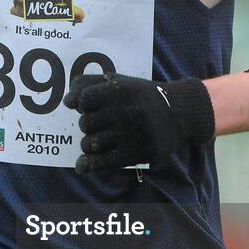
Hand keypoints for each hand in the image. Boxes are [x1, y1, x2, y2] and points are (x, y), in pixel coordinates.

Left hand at [63, 73, 214, 174]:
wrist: (180, 114)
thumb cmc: (143, 97)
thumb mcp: (121, 82)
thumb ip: (91, 84)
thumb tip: (67, 102)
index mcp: (122, 90)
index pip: (84, 99)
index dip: (83, 103)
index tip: (90, 106)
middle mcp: (127, 111)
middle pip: (85, 122)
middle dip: (88, 124)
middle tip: (102, 123)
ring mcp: (131, 134)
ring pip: (90, 143)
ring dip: (90, 143)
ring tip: (102, 139)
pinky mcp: (136, 154)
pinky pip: (101, 162)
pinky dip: (87, 164)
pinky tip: (81, 165)